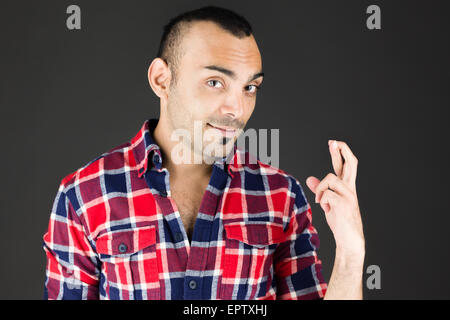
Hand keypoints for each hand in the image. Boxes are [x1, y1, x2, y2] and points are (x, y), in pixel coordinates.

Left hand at [306, 140, 364, 254]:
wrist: (350, 240)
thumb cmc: (340, 221)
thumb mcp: (328, 203)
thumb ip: (321, 190)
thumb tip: (310, 178)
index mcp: (347, 187)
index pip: (346, 165)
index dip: (341, 152)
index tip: (334, 142)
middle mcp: (350, 189)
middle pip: (350, 163)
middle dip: (341, 151)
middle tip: (333, 142)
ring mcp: (349, 195)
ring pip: (330, 179)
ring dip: (320, 188)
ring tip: (321, 202)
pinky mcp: (345, 204)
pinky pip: (327, 194)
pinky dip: (322, 199)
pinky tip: (325, 208)